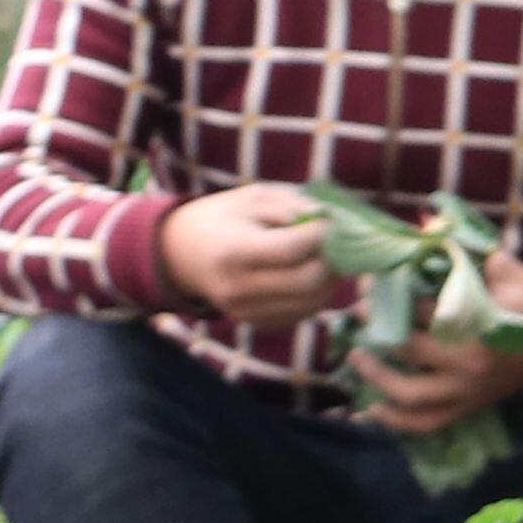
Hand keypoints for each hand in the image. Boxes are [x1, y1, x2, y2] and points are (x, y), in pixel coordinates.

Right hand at [161, 183, 343, 325]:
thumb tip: (331, 221)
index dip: (322, 234)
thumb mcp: (251, 199)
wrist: (182, 254)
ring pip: (314, 301)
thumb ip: (292, 207)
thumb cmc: (223, 219)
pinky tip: (313, 272)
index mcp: (233, 252)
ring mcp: (247, 312)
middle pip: (309, 281)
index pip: (291, 250)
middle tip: (340, 240)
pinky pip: (304, 313)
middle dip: (334, 258)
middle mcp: (238, 288)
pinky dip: (319, 292)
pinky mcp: (258, 324)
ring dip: (332, 278)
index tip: (333, 221)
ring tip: (329, 254)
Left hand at [346, 245, 522, 437]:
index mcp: (478, 328)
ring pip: (410, 396)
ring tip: (357, 356)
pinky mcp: (468, 406)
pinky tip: (372, 410)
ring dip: (377, 378)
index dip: (390, 292)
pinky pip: (427, 423)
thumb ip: (469, 251)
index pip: (421, 309)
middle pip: (407, 350)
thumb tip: (425, 225)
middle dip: (376, 328)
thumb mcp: (509, 271)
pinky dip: (398, 421)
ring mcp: (467, 391)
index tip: (369, 278)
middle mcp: (468, 365)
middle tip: (357, 310)